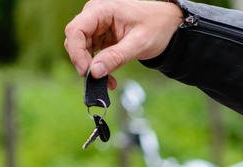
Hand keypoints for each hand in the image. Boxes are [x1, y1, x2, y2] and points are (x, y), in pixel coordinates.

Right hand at [64, 0, 182, 88]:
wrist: (168, 25)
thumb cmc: (157, 27)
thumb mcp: (138, 44)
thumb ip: (115, 57)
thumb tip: (94, 72)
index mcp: (102, 9)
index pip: (76, 30)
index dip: (76, 52)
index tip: (86, 72)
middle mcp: (95, 14)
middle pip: (74, 40)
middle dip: (83, 62)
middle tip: (97, 80)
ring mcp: (96, 25)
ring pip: (81, 49)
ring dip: (91, 68)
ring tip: (108, 82)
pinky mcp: (100, 36)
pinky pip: (90, 53)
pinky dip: (97, 67)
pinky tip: (108, 77)